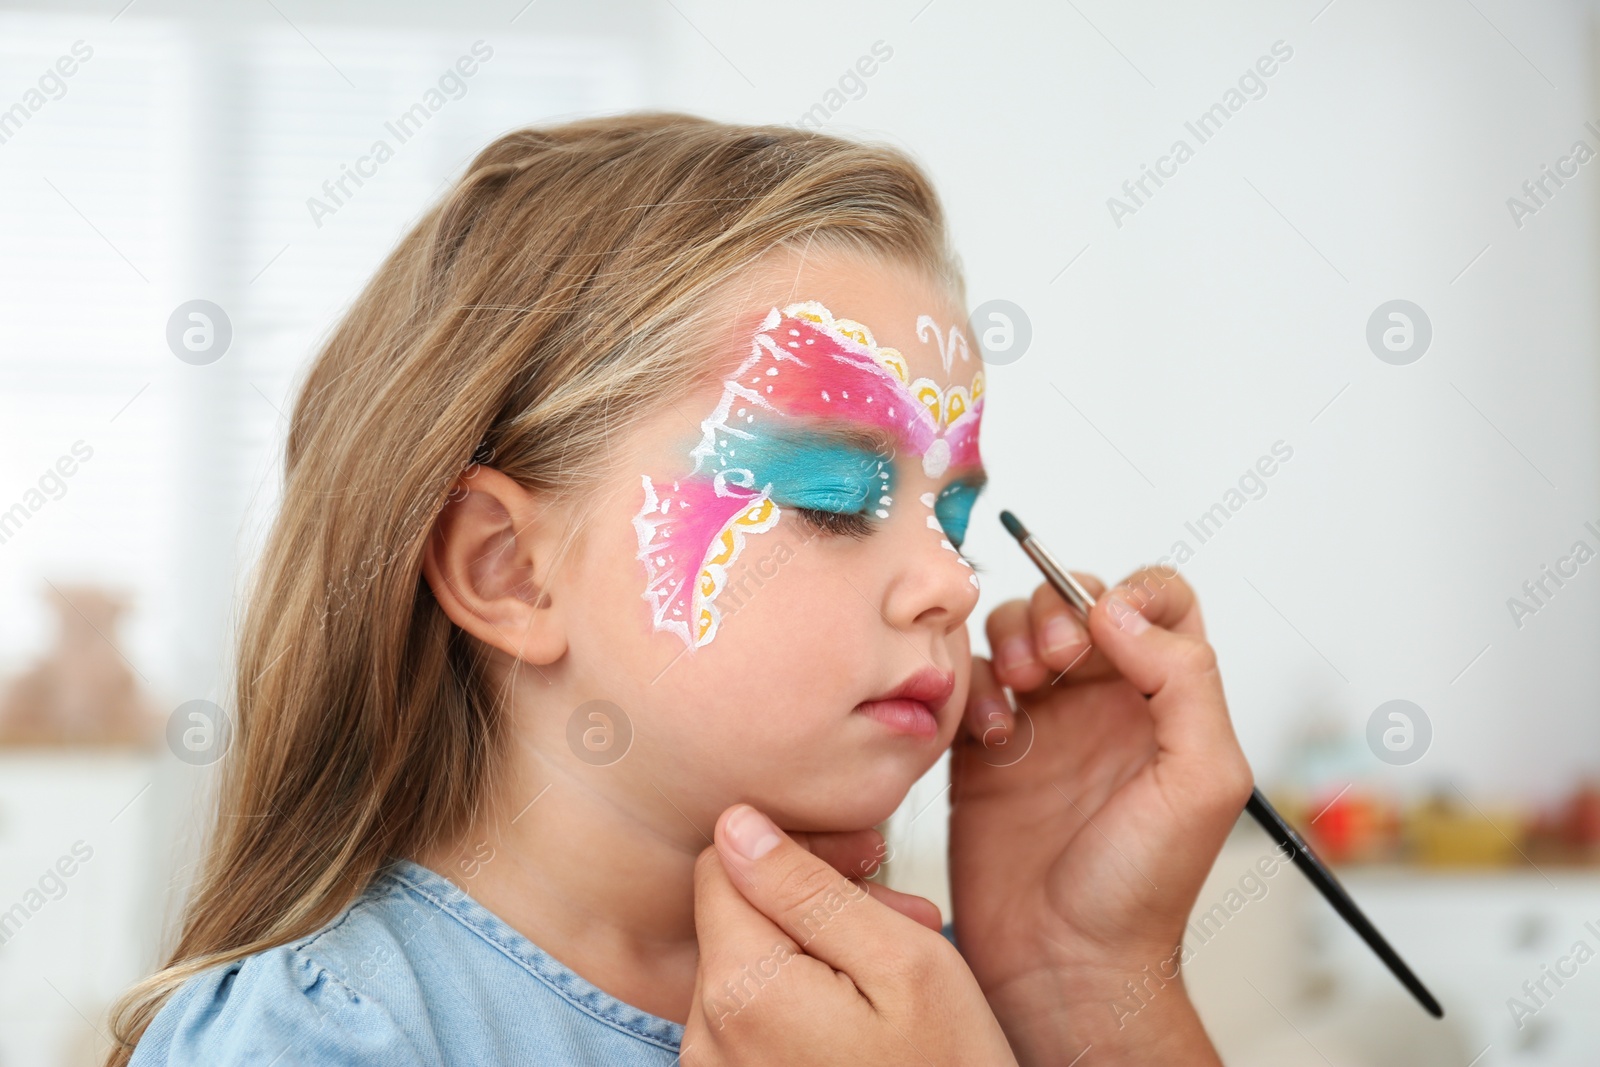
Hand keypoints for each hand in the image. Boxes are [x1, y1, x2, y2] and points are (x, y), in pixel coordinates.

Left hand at [682, 803, 1017, 1065]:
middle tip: (904, 915)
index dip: (798, 846)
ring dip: (819, 949)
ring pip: (751, 962)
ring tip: (897, 973)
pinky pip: (755, 1017)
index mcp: (741, 990)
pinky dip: (807, 997)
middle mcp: (707, 1038)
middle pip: (739, 913)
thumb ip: (809, 889)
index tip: (866, 862)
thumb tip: (738, 825)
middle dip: (817, 901)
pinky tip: (869, 1014)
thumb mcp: (902, 962)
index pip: (725, 861)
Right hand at [948, 567, 1251, 1065]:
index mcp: (1166, 700)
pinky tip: (991, 731)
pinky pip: (971, 679)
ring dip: (1016, 639)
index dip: (1132, 592)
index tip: (1105, 622)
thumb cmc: (1143, 888)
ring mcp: (1042, 720)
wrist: (1065, 961)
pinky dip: (974, 685)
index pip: (1159, 601)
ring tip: (1021, 692)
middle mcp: (1104, 700)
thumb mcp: (1204, 780)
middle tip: (1056, 662)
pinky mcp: (983, 747)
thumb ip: (1184, 679)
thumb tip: (1118, 609)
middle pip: (1077, 600)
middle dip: (1059, 609)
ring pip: (1018, 628)